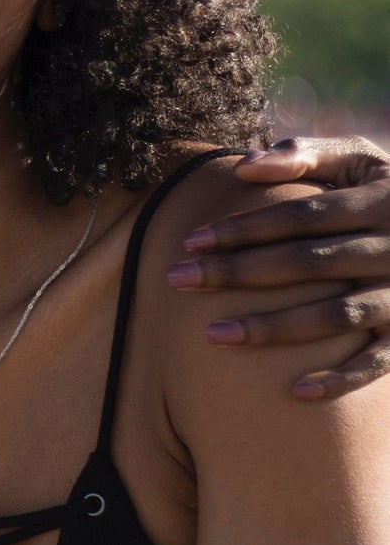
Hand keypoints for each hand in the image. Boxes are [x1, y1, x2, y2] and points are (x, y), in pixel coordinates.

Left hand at [166, 136, 389, 398]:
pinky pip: (380, 362)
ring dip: (274, 327)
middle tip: (176, 279)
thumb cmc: (388, 188)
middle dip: (238, 272)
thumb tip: (242, 164)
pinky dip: (342, 377)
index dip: (245, 227)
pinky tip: (295, 391)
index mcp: (376, 200)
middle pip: (305, 263)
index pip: (299, 215)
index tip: (190, 241)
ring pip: (335, 315)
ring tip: (213, 335)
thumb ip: (303, 154)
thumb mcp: (359, 158)